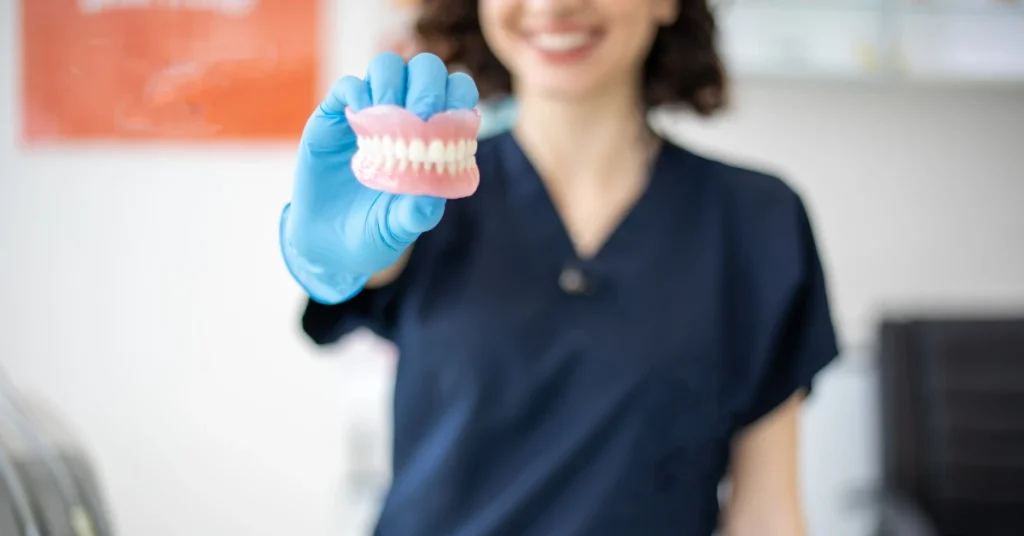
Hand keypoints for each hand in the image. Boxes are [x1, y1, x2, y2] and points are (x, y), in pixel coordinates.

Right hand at [280, 52, 478, 303]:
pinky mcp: (334, 119)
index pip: (455, 95)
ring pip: (387, 67)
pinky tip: (360, 118)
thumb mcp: (396, 231)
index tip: (451, 118)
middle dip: (428, 84)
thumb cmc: (371, 235)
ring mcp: (369, 115)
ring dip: (392, 83)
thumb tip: (434, 200)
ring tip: (387, 116)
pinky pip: (348, 87)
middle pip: (424, 69)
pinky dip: (357, 92)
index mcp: (432, 139)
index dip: (458, 95)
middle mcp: (404, 119)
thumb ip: (415, 215)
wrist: (325, 247)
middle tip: (422, 114)